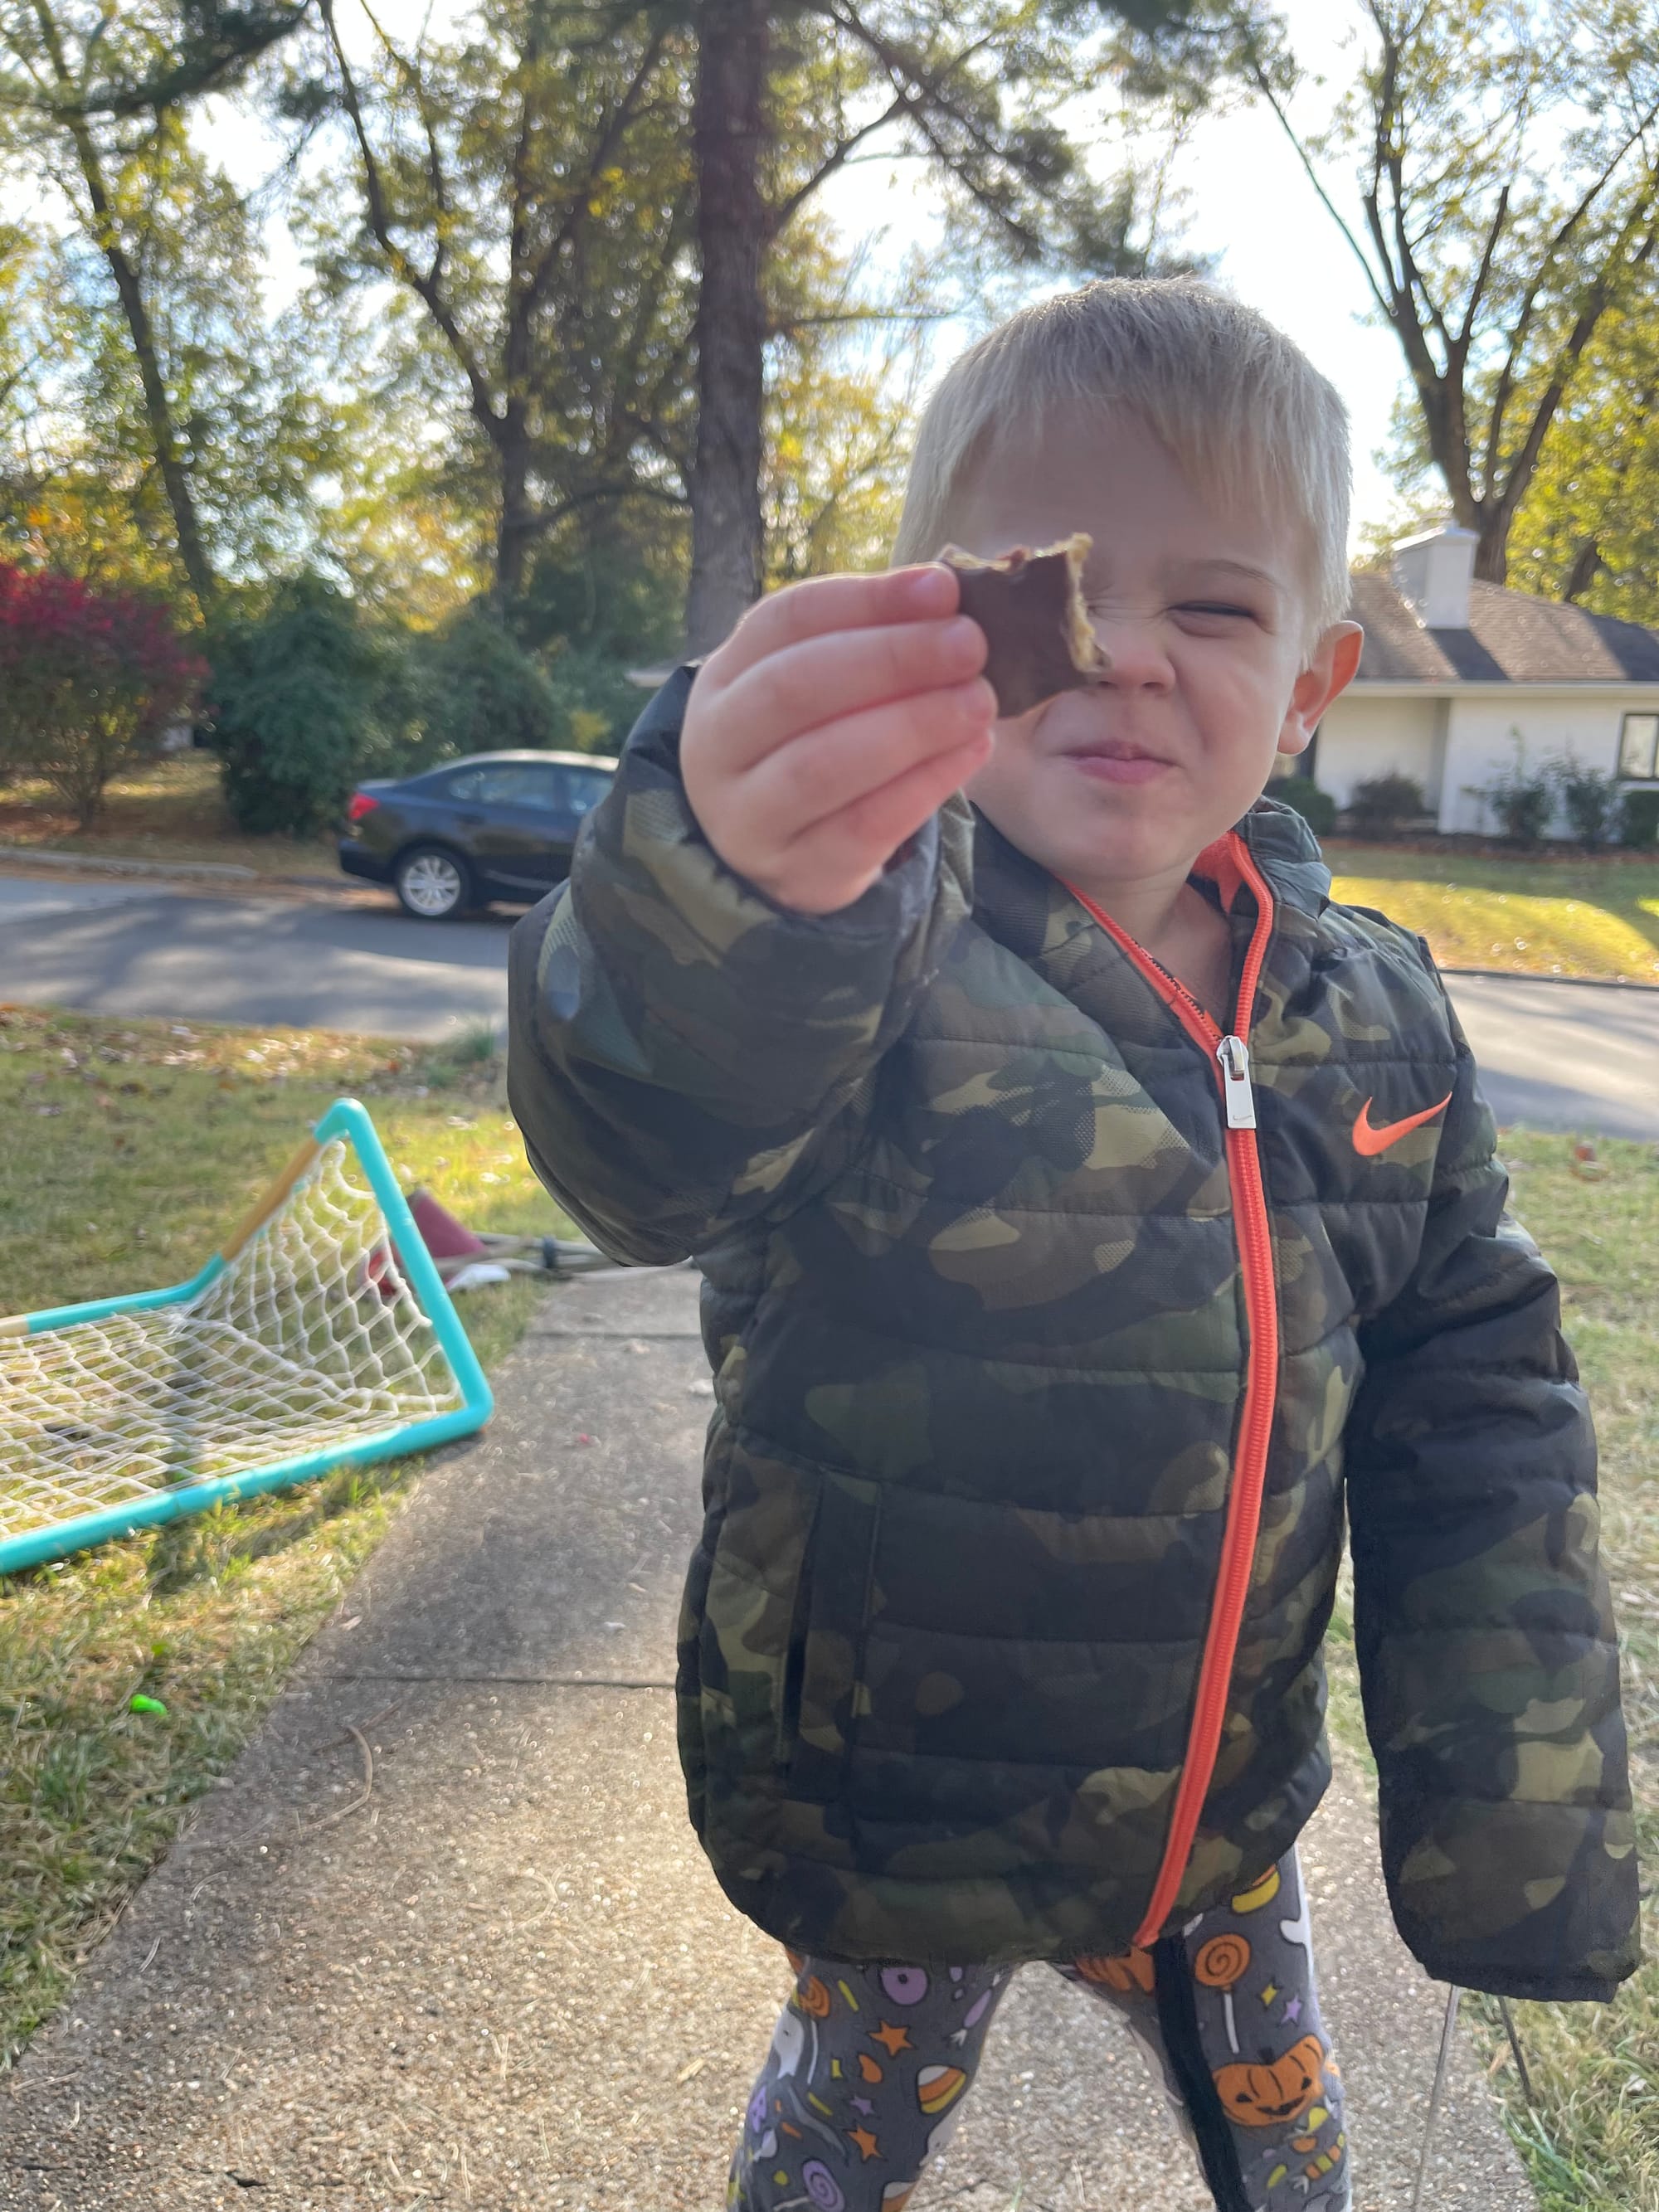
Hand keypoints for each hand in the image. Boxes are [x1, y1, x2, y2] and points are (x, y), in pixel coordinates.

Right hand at [680, 566, 994, 914]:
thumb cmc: (811, 745)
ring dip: (911, 725)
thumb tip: (946, 594)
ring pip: (823, 764)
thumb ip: (869, 641)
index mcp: (724, 678)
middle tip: (970, 645)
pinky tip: (972, 751)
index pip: (787, 621)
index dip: (867, 601)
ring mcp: (747, 818)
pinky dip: (924, 784)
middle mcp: (717, 746)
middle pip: (795, 688)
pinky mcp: (796, 874)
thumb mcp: (818, 685)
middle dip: (891, 659)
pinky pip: (863, 828)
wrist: (779, 854)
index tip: (942, 588)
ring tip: (978, 701)